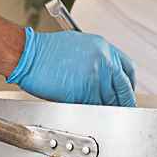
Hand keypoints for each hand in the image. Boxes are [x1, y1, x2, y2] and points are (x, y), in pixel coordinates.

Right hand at [6, 28, 135, 106]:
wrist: (29, 55)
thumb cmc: (45, 50)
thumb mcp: (78, 44)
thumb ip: (95, 58)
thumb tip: (103, 75)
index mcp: (103, 47)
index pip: (127, 69)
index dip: (128, 84)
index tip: (126, 92)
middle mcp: (103, 61)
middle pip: (123, 87)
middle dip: (123, 100)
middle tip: (122, 108)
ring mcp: (95, 77)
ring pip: (110, 100)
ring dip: (108, 108)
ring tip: (103, 113)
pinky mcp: (84, 92)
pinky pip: (95, 107)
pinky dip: (95, 112)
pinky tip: (90, 112)